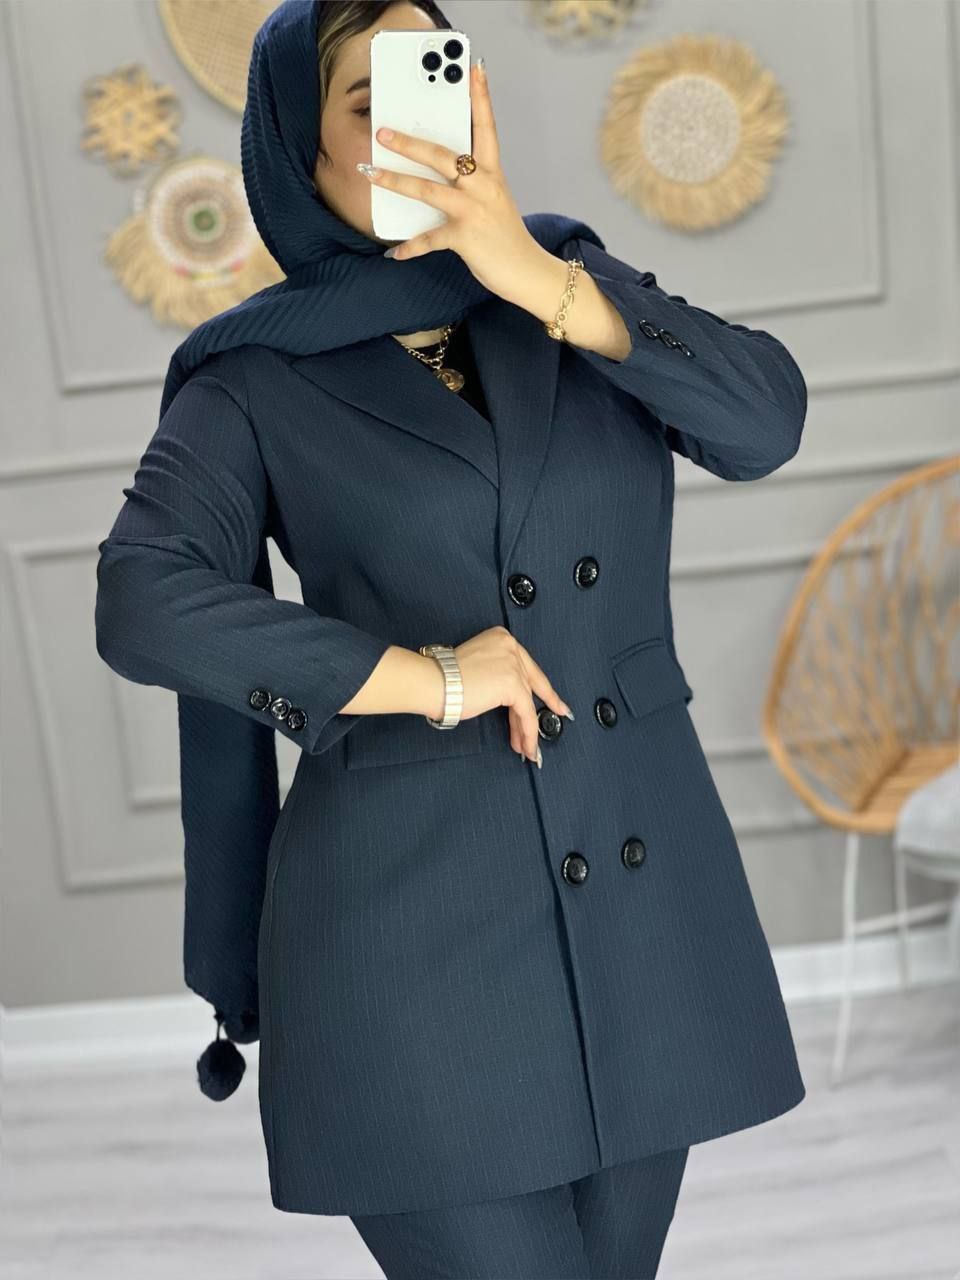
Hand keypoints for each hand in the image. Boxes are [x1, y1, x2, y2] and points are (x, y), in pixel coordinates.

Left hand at [359, 61, 547, 300]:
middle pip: (443, 155)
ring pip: (428, 189)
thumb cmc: (506, 237)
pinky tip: (394, 252)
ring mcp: (474, 211)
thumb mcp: (493, 201)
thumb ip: (471, 184)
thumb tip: (435, 175)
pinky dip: (410, 247)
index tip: (473, 68)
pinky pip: (430, 239)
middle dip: (410, 142)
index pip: (486, 127)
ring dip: (396, 181)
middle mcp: (484, 187)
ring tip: (371, 173)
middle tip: (383, 132)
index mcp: (493, 174)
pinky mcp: (466, 238)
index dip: (480, 97)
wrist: (527, 271)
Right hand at [444, 625, 572, 762]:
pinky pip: (526, 713)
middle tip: (558, 716)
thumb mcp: (476, 667)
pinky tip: (526, 745)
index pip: (526, 666)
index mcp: (501, 638)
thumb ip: (497, 676)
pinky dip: (527, 732)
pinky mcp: (513, 684)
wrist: (433, 682)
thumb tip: (511, 699)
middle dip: (543, 705)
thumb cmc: (443, 678)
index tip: (554, 699)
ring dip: (527, 728)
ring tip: (527, 746)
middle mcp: (510, 647)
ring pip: (527, 701)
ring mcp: (513, 664)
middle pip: (530, 683)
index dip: (541, 687)